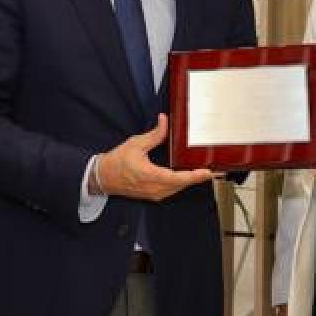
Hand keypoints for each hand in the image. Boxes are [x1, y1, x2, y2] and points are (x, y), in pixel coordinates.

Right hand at [97, 114, 219, 200]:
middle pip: (182, 184)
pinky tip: (186, 176)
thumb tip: (165, 120)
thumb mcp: (136, 144)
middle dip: (197, 177)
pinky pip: (171, 190)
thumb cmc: (117, 162)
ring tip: (203, 172)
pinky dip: (180, 183)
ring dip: (189, 180)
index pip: (179, 178)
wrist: (103, 177)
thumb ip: (154, 135)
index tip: (208, 172)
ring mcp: (154, 194)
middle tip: (213, 169)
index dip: (195, 176)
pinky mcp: (153, 195)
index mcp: (151, 176)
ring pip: (178, 188)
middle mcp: (155, 189)